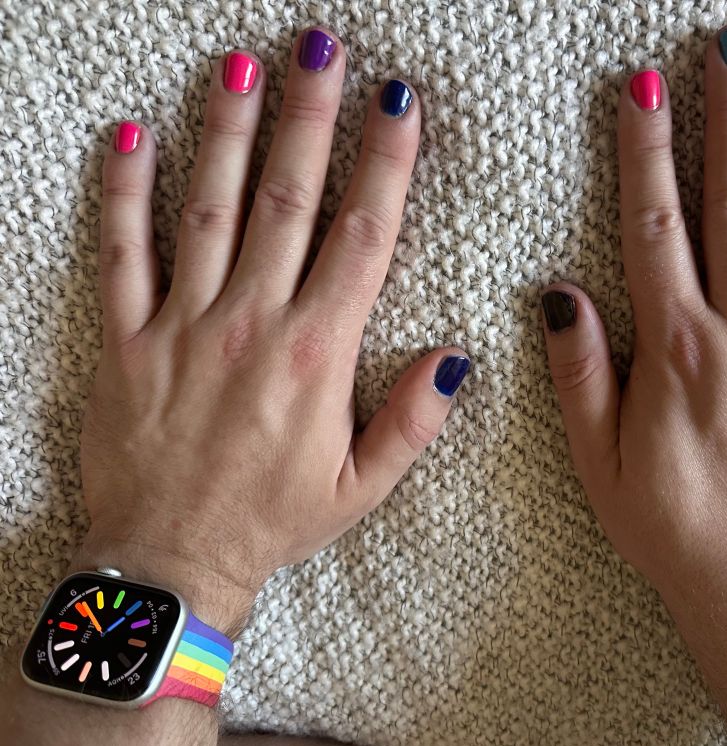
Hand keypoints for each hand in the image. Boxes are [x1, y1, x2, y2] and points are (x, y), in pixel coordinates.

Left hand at [78, 29, 468, 631]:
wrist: (170, 564)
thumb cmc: (273, 523)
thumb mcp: (361, 488)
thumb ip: (412, 421)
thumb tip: (456, 357)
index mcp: (317, 355)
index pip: (362, 237)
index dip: (384, 164)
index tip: (396, 103)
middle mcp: (252, 324)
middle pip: (287, 200)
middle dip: (309, 116)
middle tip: (320, 47)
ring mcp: (183, 326)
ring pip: (207, 210)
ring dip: (225, 131)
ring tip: (241, 65)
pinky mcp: (126, 340)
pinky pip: (120, 254)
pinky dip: (122, 193)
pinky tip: (128, 136)